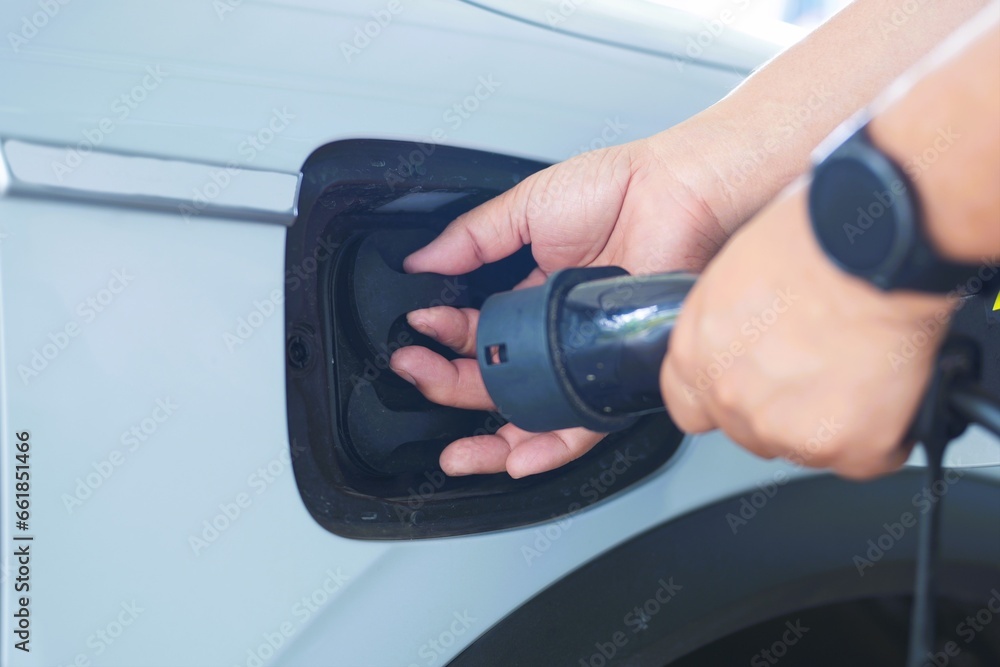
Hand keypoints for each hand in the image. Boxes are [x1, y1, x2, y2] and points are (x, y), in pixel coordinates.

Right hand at [390, 132, 732, 477]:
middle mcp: (556, 331)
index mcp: (532, 294)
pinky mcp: (614, 374)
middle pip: (494, 378)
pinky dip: (548, 447)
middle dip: (447, 384)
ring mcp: (583, 355)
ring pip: (531, 413)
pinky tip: (514, 457)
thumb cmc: (618, 189)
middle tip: (415, 372)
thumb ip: (470, 239)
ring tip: (453, 448)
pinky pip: (581, 424)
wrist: (675, 194)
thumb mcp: (524, 209)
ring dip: (489, 439)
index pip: (475, 331)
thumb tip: (419, 261)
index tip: (415, 333)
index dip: (442, 337)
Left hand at [660, 184, 955, 478]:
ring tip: (859, 365)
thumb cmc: (817, 234)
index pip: (689, 406)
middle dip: (782, 408)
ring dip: (831, 421)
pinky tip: (890, 385)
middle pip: (750, 431)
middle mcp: (731, 398)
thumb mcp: (736, 270)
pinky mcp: (846, 446)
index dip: (724, 396)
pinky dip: (884, 432)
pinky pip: (866, 456)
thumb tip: (744, 337)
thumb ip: (726, 324)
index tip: (751, 383)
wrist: (882, 242)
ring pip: (806, 447)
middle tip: (821, 364)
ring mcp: (786, 428)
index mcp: (696, 354)